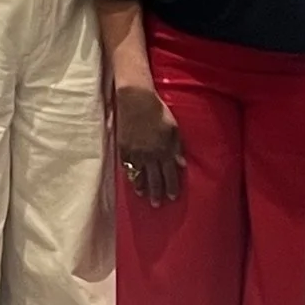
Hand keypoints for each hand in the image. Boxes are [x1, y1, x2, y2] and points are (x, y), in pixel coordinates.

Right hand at [113, 82, 183, 205]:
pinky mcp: (123, 147)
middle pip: (154, 179)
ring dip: (141, 187)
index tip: (172, 197)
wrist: (136, 100)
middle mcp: (149, 154)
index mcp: (163, 150)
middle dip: (157, 193)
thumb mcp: (174, 128)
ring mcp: (135, 152)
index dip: (171, 187)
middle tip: (157, 204)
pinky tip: (132, 179)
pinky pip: (127, 165)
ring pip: (138, 174)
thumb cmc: (158, 111)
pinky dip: (130, 174)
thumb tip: (181, 164)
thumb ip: (176, 147)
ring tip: (143, 196)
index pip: (169, 174)